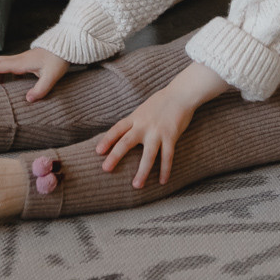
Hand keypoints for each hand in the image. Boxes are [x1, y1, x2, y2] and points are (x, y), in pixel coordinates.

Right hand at [0, 49, 68, 102]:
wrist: (66, 46)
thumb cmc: (58, 59)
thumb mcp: (51, 76)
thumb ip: (40, 89)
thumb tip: (28, 100)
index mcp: (20, 63)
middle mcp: (17, 60)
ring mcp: (20, 60)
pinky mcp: (23, 61)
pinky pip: (5, 66)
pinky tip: (0, 84)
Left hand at [95, 61, 229, 188]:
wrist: (181, 94)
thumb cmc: (162, 102)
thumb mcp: (143, 109)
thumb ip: (135, 122)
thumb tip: (124, 135)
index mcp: (135, 118)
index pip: (117, 129)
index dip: (107, 140)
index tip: (98, 152)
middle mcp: (144, 125)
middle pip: (126, 142)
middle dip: (115, 156)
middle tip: (106, 169)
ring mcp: (157, 132)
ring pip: (148, 155)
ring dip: (142, 171)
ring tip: (136, 185)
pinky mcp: (171, 136)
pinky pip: (167, 156)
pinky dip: (165, 170)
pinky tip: (162, 181)